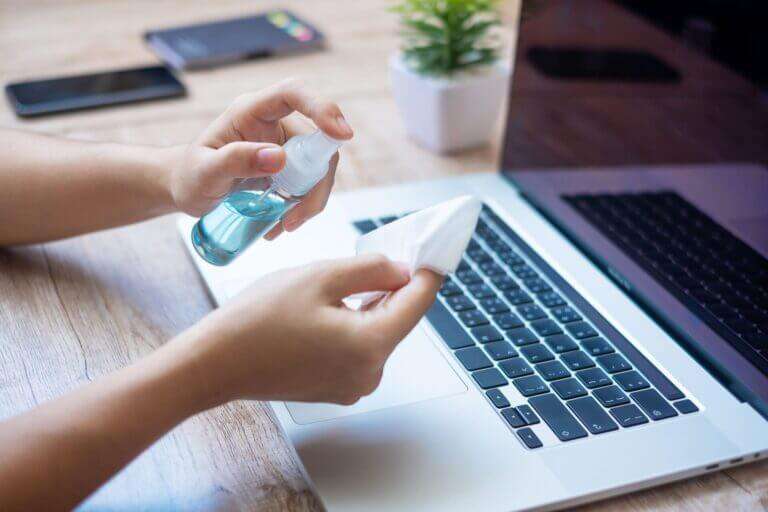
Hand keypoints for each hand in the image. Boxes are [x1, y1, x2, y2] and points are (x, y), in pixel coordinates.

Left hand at [168, 79, 352, 237]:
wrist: (188, 188)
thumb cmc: (189, 176)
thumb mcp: (205, 173)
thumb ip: (236, 161)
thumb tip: (279, 157)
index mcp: (251, 111)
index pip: (293, 94)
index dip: (322, 107)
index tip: (341, 134)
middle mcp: (274, 122)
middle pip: (317, 141)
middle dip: (316, 181)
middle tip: (297, 216)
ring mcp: (285, 144)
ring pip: (319, 166)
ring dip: (312, 198)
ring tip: (285, 225)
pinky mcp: (290, 165)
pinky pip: (311, 182)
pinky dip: (304, 205)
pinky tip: (282, 223)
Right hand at [175, 255, 442, 405]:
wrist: (215, 363)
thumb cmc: (258, 320)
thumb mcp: (320, 277)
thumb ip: (371, 270)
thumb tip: (402, 270)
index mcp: (370, 345)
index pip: (417, 303)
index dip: (427, 273)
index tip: (434, 253)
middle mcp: (369, 373)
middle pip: (397, 319)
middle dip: (394, 286)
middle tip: (386, 253)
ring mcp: (353, 386)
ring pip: (377, 332)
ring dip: (371, 304)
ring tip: (347, 278)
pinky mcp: (336, 388)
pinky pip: (358, 348)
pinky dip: (354, 324)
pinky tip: (333, 305)